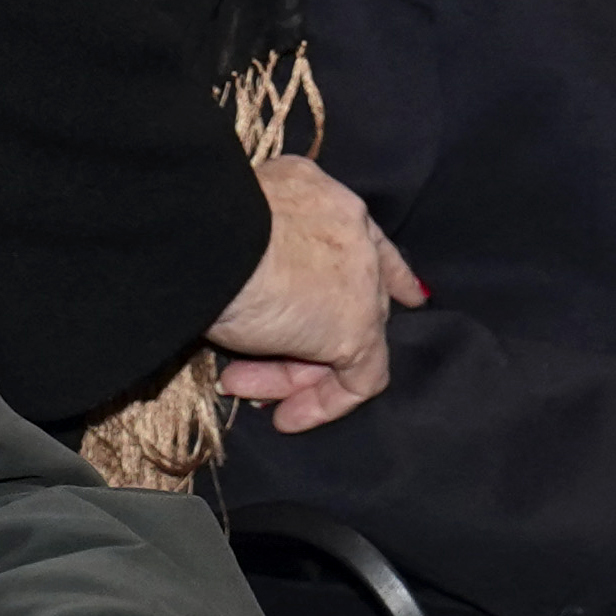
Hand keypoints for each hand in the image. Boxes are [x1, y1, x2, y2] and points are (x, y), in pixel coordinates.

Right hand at [209, 155, 426, 429]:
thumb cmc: (205, 226)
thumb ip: (253, 245)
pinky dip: (324, 403)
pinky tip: (288, 417)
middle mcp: (351, 232)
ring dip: (287, 372)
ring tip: (238, 386)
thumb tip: (248, 282)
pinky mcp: (357, 329)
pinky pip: (358, 378)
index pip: (368, 239)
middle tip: (246, 371)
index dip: (388, 271)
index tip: (410, 296)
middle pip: (345, 297)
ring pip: (342, 336)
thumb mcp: (231, 225)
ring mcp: (360, 282)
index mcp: (324, 198)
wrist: (211, 239)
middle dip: (299, 341)